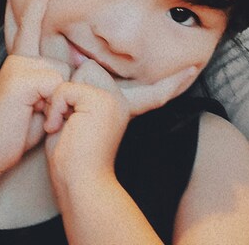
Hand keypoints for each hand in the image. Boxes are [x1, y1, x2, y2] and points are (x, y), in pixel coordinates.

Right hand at [0, 0, 69, 174]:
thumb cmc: (18, 128)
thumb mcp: (40, 101)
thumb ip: (52, 81)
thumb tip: (74, 65)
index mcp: (22, 61)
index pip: (32, 26)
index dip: (39, 1)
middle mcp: (19, 59)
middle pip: (62, 61)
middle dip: (55, 84)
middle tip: (38, 60)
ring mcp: (18, 66)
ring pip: (62, 73)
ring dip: (56, 102)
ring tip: (32, 116)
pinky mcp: (20, 77)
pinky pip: (55, 84)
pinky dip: (50, 106)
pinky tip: (31, 115)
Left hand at [43, 60, 198, 189]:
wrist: (78, 185)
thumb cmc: (70, 158)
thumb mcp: (75, 119)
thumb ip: (80, 94)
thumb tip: (82, 63)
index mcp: (123, 107)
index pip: (148, 90)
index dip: (173, 82)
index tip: (193, 69)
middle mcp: (123, 101)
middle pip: (88, 68)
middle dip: (68, 92)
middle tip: (68, 124)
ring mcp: (116, 99)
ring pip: (76, 75)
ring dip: (59, 102)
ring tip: (64, 127)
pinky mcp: (102, 100)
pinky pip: (65, 89)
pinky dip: (55, 108)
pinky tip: (60, 128)